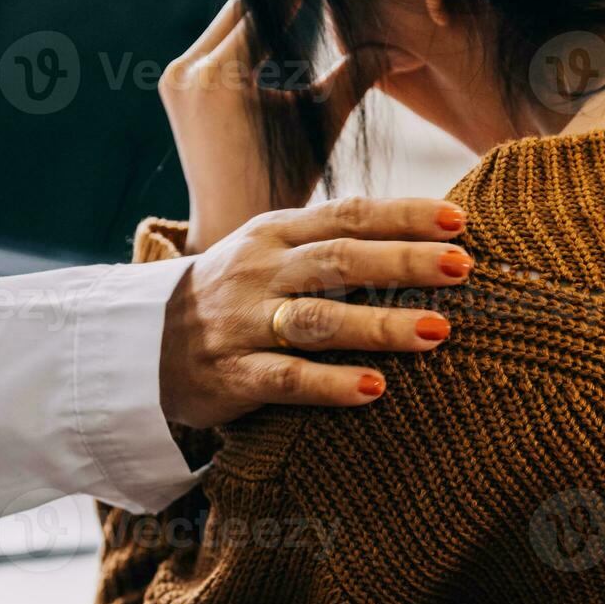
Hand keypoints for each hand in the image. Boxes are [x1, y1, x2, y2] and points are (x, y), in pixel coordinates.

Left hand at [159, 0, 371, 252]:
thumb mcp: (324, 120)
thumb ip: (359, 72)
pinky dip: (243, 23)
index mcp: (224, 75)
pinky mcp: (175, 84)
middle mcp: (191, 69)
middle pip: (243, 4)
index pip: (268, 2)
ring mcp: (178, 76)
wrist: (231, 226)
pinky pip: (215, 41)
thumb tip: (411, 46)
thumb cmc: (286, 181)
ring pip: (228, 19)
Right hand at [159, 196, 471, 428]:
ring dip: (380, 324)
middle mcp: (259, 272)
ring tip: (437, 332)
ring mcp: (243, 323)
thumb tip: (420, 236)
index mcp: (273, 233)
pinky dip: (332, 383)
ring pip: (319, 319)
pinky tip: (374, 389)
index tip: (458, 220)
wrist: (142, 345)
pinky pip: (287, 378)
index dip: (403, 215)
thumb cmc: (229, 296)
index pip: (346, 214)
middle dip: (404, 262)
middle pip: (339, 260)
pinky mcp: (232, 375)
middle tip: (462, 268)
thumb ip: (328, 241)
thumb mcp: (266, 252)